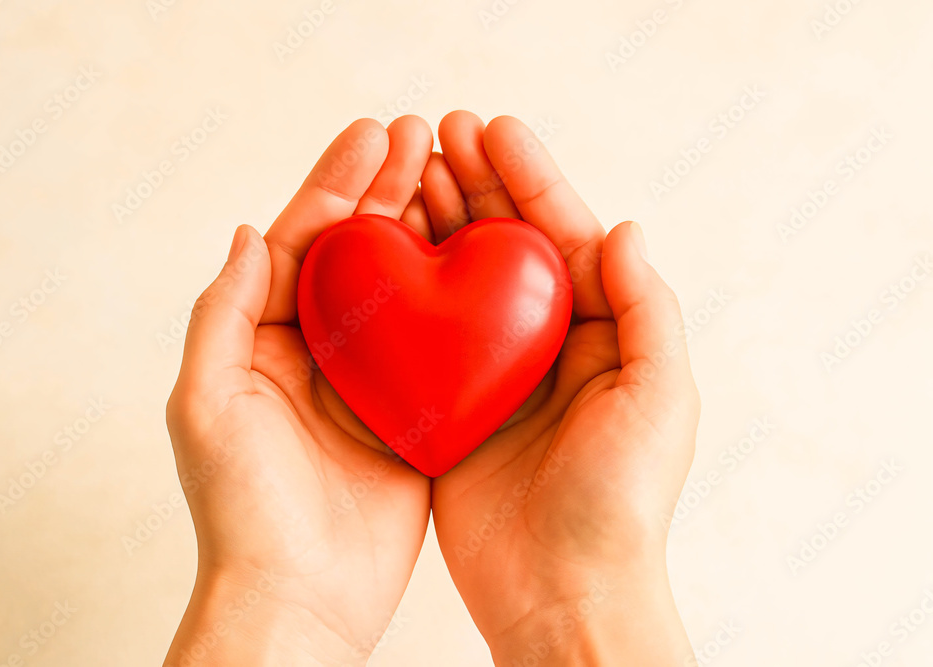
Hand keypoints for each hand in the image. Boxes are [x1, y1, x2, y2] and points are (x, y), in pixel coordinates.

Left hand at [164, 116, 435, 665]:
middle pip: (355, 252)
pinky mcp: (412, 412)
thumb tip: (246, 231)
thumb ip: (223, 314)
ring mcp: (367, 379)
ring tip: (454, 176)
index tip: (374, 137)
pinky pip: (436, 342)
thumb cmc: (242, 508)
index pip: (301, 242)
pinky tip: (482, 259)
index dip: (335, 185)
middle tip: (421, 135)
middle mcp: (315, 350)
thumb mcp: (206, 402)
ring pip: (401, 286)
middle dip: (384, 189)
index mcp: (263, 339)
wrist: (299, 598)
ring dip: (424, 229)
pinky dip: (456, 297)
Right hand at [424, 112, 699, 665]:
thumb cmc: (621, 505)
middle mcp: (547, 346)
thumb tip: (623, 228)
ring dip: (436, 225)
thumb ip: (646, 311)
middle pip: (506, 247)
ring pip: (459, 282)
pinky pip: (423, 337)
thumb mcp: (660, 401)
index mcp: (601, 335)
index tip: (492, 130)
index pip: (563, 237)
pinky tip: (376, 255)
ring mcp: (494, 376)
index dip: (531, 180)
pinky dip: (402, 292)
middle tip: (438, 133)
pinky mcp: (449, 409)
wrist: (562, 595)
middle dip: (477, 186)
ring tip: (405, 174)